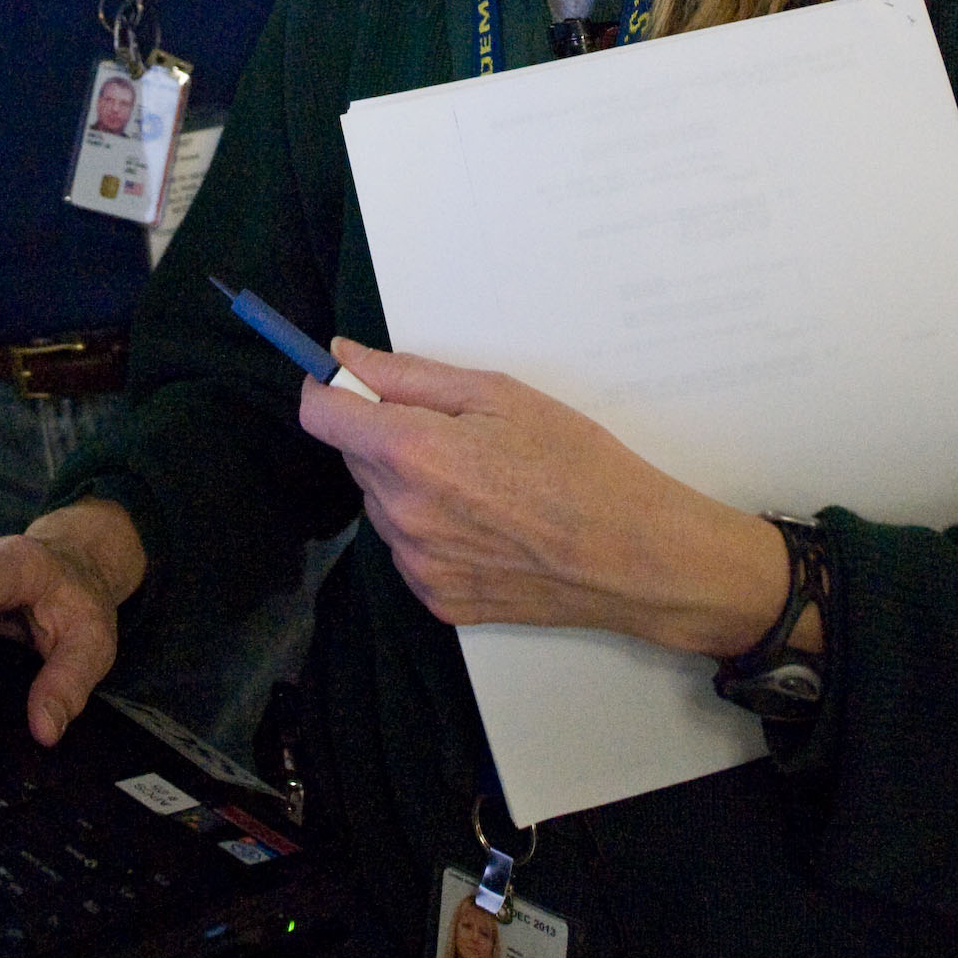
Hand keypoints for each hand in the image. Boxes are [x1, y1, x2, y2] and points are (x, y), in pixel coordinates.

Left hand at [298, 340, 800, 658]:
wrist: (636, 557)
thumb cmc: (578, 463)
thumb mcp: (499, 394)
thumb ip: (409, 375)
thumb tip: (343, 356)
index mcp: (411, 453)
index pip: (320, 415)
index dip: (331, 390)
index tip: (351, 382)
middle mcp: (401, 514)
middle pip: (355, 458)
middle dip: (385, 436)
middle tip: (455, 433)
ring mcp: (418, 565)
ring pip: (382, 506)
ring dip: (408, 485)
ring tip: (481, 483)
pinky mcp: (438, 601)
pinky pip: (410, 551)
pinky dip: (432, 531)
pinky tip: (487, 524)